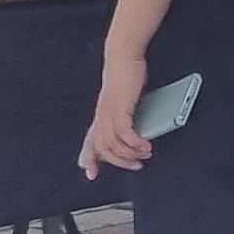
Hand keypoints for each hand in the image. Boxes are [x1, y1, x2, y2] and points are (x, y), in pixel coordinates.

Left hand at [81, 49, 152, 178]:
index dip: (89, 159)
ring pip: (113, 144)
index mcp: (101, 116)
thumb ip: (128, 116)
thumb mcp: (124, 100)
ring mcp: (109, 114)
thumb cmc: (126, 76)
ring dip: (130, 154)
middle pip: (103, 148)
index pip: (90, 142)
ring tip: (145, 154)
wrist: (122, 59)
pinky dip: (135, 143)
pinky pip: (124, 134)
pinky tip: (145, 145)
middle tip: (135, 165)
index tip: (90, 174)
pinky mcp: (120, 109)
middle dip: (119, 161)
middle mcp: (102, 117)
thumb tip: (139, 131)